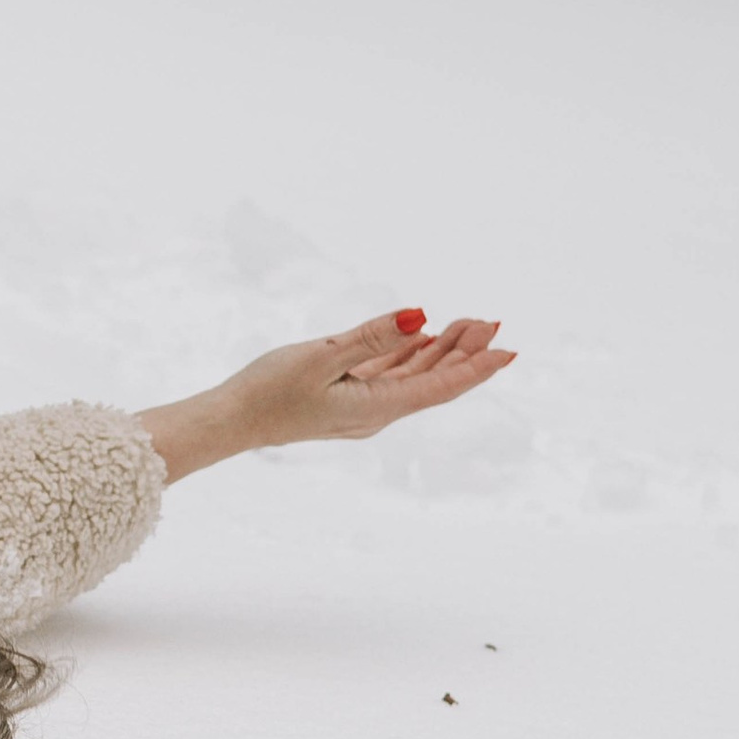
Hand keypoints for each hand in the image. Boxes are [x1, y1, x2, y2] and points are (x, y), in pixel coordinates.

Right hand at [137, 311, 513, 483]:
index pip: (441, 385)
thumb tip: (422, 316)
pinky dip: (411, 355)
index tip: (509, 349)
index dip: (478, 367)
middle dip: (466, 351)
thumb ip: (374, 336)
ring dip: (441, 350)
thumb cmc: (268, 390)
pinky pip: (390, 376)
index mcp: (378, 407)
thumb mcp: (322, 355)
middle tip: (492, 320)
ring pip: (413, 376)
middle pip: (433, 380)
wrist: (230, 421)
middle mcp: (377, 412)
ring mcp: (361, 408)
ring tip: (469, 323)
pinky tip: (423, 339)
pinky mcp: (345, 399)